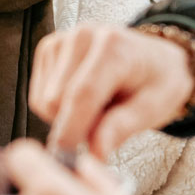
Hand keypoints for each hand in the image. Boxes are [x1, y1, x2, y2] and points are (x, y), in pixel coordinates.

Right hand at [30, 25, 194, 156]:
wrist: (154, 57)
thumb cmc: (156, 82)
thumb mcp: (154, 107)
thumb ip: (123, 127)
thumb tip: (96, 153)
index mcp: (113, 46)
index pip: (82, 94)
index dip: (72, 130)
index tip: (68, 159)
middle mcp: (82, 36)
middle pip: (56, 101)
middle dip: (75, 124)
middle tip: (104, 122)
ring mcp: (62, 39)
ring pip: (43, 101)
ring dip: (65, 116)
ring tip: (96, 107)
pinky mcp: (48, 48)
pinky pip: (38, 97)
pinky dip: (56, 107)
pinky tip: (80, 98)